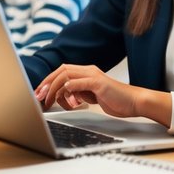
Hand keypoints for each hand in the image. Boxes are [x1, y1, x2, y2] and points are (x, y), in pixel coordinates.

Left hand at [34, 64, 149, 118]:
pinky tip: (66, 95)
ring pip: (66, 75)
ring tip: (50, 101)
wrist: (134, 102)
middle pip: (61, 71)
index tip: (40, 92)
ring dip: (54, 88)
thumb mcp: (92, 96)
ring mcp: (94, 76)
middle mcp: (89, 71)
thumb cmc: (115, 100)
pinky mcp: (99, 84)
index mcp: (87, 73)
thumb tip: (66, 97)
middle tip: (39, 96)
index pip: (62, 71)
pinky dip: (69, 87)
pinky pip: (79, 82)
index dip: (49, 81)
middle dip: (47, 83)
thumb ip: (79, 93)